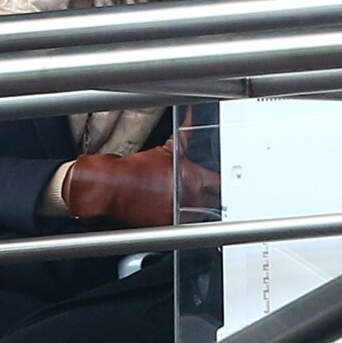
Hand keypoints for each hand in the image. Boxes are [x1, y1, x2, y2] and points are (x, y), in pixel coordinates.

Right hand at [62, 141, 219, 227]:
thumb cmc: (133, 169)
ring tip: (197, 201)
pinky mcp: (167, 226)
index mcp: (190, 178)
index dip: (226, 182)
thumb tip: (193, 117)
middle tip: (219, 192)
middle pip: (215, 202)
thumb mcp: (164, 148)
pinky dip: (186, 217)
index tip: (229, 181)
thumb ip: (185, 136)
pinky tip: (181, 209)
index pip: (218, 182)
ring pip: (202, 214)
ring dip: (202, 208)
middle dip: (217, 197)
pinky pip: (185, 223)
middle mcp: (187, 198)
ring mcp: (178, 214)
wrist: (112, 187)